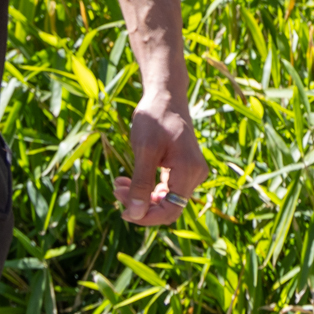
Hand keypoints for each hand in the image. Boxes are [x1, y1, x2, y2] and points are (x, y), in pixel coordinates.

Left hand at [114, 89, 206, 226]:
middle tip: (117, 191)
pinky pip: (165, 189)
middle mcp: (195, 175)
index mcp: (189, 171)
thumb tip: (135, 214)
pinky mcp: (183, 169)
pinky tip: (128, 180)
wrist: (165, 96)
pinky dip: (146, 188)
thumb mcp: (144, 150)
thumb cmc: (155, 118)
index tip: (123, 210)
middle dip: (141, 205)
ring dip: (141, 197)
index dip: (146, 217)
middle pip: (168, 207)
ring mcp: (190, 172)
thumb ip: (141, 183)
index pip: (171, 211)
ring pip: (165, 200)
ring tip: (119, 184)